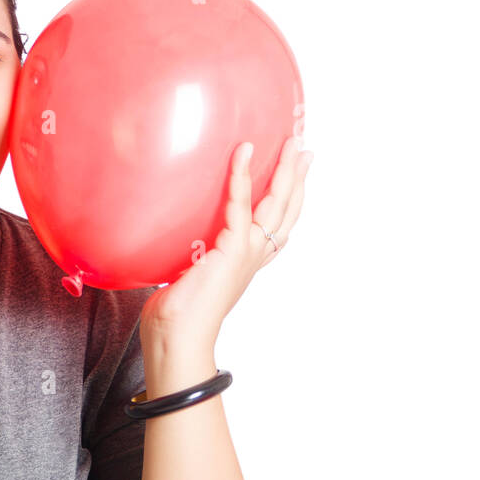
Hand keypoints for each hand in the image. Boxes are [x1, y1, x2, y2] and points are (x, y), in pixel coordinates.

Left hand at [140, 134, 313, 348]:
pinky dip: (242, 175)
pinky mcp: (233, 248)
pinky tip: (243, 151)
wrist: (177, 336)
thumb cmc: (176, 314)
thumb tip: (174, 243)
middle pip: (286, 210)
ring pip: (276, 203)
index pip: (277, 225)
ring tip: (291, 142)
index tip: (298, 174)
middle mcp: (255, 256)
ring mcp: (248, 252)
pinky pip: (240, 203)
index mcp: (249, 262)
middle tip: (304, 148)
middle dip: (298, 178)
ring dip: (285, 170)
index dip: (290, 199)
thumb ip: (192, 256)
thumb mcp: (188, 276)